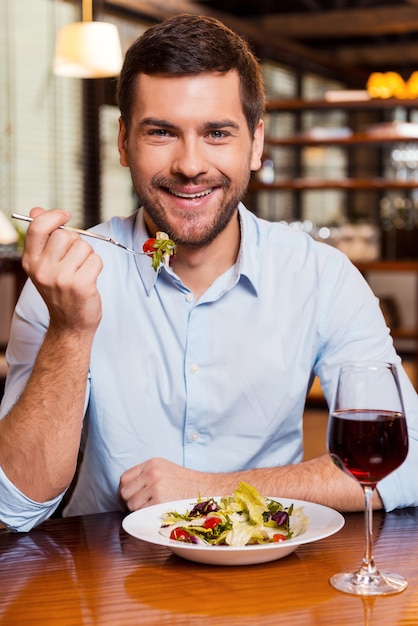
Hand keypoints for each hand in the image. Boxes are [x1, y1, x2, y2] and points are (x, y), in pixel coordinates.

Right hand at [21, 208, 102, 332]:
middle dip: (76, 243)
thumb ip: (42, 237)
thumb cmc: (60, 291)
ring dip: (88, 256)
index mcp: (30, 261)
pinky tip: (89, 280)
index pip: (38, 227)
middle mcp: (42, 270)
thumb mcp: (45, 265)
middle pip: (66, 235)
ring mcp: (61, 279)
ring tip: (81, 271)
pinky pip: (96, 260)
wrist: (70, 324)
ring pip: (84, 247)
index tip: (65, 215)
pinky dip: (97, 267)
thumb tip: (36, 210)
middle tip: (75, 260)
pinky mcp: (80, 285)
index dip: (54, 216)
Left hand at [119, 458, 221, 511]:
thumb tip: (128, 491)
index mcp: (152, 463)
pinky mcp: (159, 501)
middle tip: (138, 508)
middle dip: (128, 503)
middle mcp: (152, 473)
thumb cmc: (187, 483)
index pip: (124, 478)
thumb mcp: (165, 470)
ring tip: (152, 510)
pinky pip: (141, 513)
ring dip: (138, 511)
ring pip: (132, 505)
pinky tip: (156, 514)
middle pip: (125, 492)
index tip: (128, 499)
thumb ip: (147, 475)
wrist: (207, 489)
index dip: (124, 491)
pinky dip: (146, 517)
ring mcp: (155, 486)